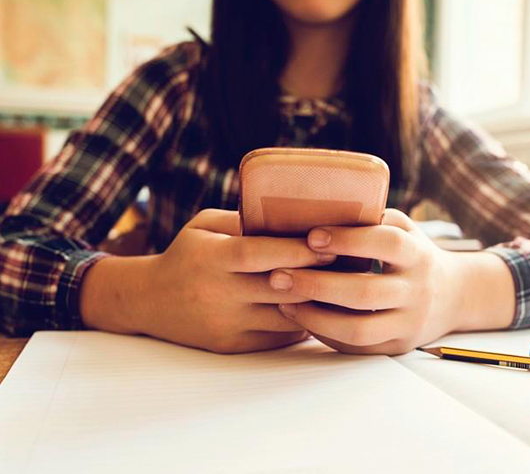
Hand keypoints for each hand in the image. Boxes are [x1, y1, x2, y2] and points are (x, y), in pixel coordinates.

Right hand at [141, 209, 336, 353]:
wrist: (150, 301)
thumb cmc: (186, 255)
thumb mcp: (203, 225)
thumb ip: (241, 219)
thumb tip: (289, 213)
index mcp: (211, 258)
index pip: (258, 253)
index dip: (295, 249)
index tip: (327, 244)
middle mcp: (218, 293)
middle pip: (278, 287)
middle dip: (317, 276)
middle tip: (350, 264)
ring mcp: (225, 323)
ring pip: (284, 317)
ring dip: (316, 303)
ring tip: (343, 287)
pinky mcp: (231, 345)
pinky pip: (277, 337)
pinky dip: (301, 323)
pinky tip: (319, 309)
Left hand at [270, 209, 462, 354]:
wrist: (456, 296)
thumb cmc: (414, 254)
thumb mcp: (404, 229)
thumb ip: (372, 218)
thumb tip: (319, 204)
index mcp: (418, 254)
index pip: (386, 244)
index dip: (348, 240)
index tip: (311, 236)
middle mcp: (417, 290)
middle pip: (364, 292)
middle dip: (316, 284)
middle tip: (278, 276)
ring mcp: (409, 323)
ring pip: (358, 329)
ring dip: (314, 316)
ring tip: (283, 301)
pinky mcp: (397, 346)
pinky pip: (357, 347)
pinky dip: (325, 334)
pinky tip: (302, 318)